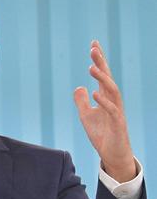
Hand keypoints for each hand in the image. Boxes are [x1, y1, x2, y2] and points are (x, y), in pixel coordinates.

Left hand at [73, 40, 135, 181]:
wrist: (112, 153)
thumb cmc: (101, 134)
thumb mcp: (86, 116)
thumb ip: (82, 101)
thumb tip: (79, 87)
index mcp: (106, 97)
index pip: (102, 75)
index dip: (98, 60)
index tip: (93, 44)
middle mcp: (113, 101)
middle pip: (108, 78)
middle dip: (101, 63)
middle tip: (94, 48)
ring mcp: (116, 111)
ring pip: (112, 90)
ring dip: (102, 78)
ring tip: (91, 67)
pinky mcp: (118, 123)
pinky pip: (112, 110)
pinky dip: (103, 101)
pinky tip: (95, 93)